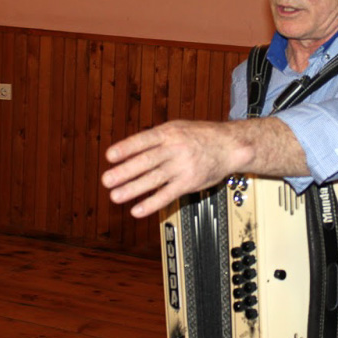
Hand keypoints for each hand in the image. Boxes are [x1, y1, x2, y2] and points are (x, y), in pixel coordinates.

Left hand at [101, 120, 247, 217]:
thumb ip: (155, 138)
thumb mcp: (178, 128)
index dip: (126, 148)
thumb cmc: (201, 136)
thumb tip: (128, 149)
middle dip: (125, 172)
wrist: (230, 146)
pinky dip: (151, 203)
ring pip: (154, 179)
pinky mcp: (189, 182)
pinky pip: (168, 194)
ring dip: (133, 189)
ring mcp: (182, 166)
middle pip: (146, 161)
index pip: (144, 140)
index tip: (110, 156)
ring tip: (116, 196)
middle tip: (107, 180)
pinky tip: (138, 210)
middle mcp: (175, 149)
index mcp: (169, 133)